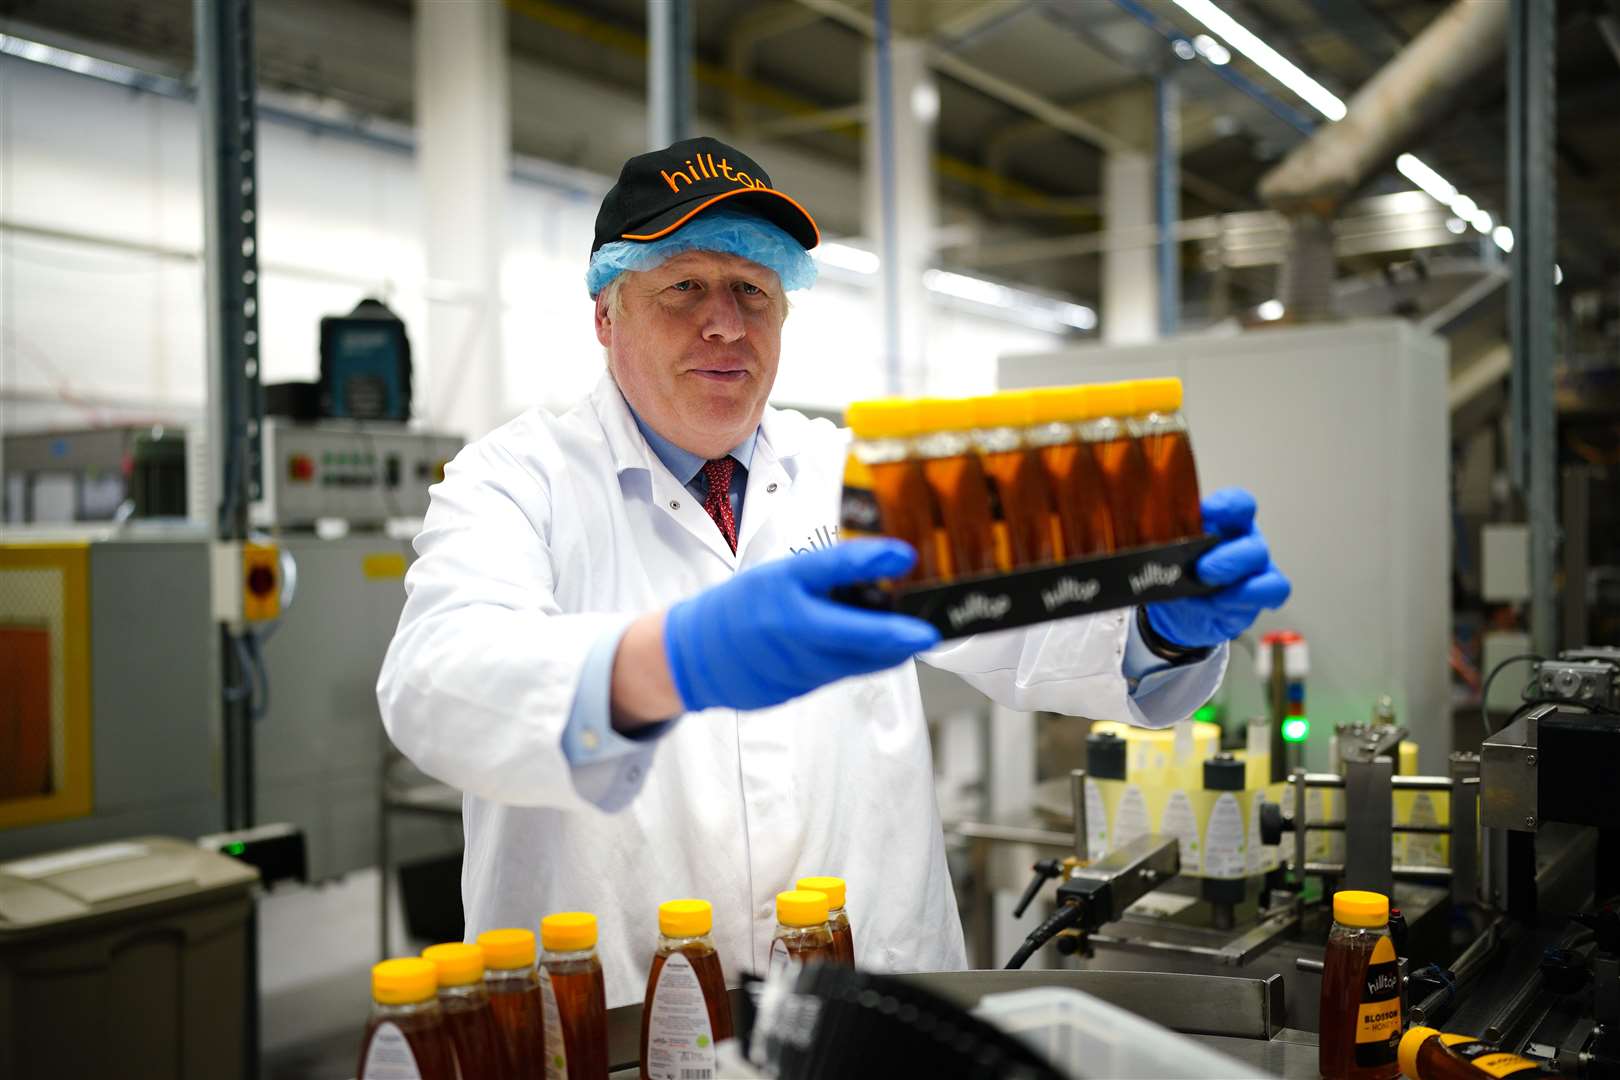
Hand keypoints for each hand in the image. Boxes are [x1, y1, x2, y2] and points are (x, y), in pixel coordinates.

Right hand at [663, 539, 941, 711]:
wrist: (692, 655)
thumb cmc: (741, 607)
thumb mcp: (781, 576)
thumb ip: (831, 574)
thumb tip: (890, 567)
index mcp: (781, 584)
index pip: (831, 565)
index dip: (872, 559)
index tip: (906, 556)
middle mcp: (787, 624)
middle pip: (856, 633)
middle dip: (898, 636)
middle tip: (926, 632)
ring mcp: (789, 662)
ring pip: (853, 661)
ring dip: (884, 651)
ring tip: (903, 638)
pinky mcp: (793, 689)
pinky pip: (836, 675)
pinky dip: (857, 663)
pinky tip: (863, 652)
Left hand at [1145, 488, 1290, 648]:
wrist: (1180, 612)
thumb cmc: (1177, 573)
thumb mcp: (1164, 554)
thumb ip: (1158, 542)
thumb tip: (1123, 537)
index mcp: (1221, 522)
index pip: (1237, 504)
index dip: (1228, 506)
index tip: (1210, 513)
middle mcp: (1242, 540)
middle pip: (1250, 539)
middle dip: (1226, 556)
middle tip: (1201, 570)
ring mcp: (1255, 566)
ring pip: (1262, 563)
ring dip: (1236, 578)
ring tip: (1210, 591)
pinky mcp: (1261, 591)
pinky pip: (1272, 590)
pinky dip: (1247, 597)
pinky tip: (1222, 604)